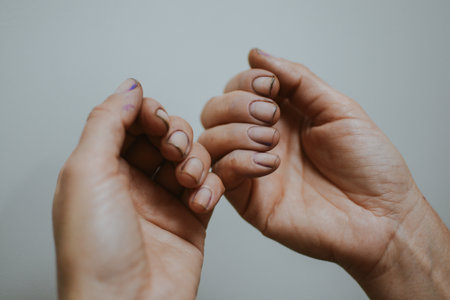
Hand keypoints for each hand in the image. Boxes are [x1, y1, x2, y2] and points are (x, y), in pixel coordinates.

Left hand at [53, 79, 223, 299]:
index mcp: (100, 169)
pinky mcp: (191, 218)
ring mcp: (163, 200)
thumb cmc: (96, 253)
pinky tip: (200, 200)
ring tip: (187, 179)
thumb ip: (106, 123)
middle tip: (172, 149)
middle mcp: (131, 183)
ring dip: (194, 159)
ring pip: (190, 156)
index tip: (155, 118)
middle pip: (163, 135)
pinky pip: (210, 185)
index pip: (128, 121)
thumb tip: (128, 88)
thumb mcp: (86, 174)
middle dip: (173, 134)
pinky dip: (211, 185)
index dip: (146, 113)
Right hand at [199, 49, 449, 298]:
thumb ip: (297, 79)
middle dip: (236, 105)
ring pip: (210, 141)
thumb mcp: (338, 108)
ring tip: (271, 141)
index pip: (239, 88)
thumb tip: (256, 54)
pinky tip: (268, 165)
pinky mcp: (249, 200)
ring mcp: (252, 169)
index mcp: (282, 115)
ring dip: (234, 132)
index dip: (246, 81)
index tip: (271, 87)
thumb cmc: (369, 165)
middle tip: (270, 116)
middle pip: (215, 110)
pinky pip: (221, 175)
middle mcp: (261, 139)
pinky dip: (236, 162)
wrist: (382, 216)